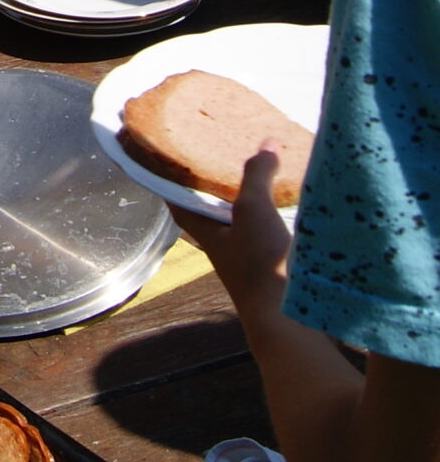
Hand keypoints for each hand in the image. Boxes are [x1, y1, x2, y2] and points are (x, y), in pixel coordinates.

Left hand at [177, 147, 290, 325]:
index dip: (172, 184)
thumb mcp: (253, 209)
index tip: (169, 163)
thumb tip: (266, 144)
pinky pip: (268, 238)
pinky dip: (274, 221)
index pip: (179, 205)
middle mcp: (224, 248)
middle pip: (212, 214)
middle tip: (223, 161)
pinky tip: (291, 210)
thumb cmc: (258, 262)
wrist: (289, 316)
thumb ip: (256, 175)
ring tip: (263, 178)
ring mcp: (249, 261)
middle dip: (216, 191)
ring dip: (249, 205)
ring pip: (243, 226)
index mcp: (207, 233)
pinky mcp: (273, 269)